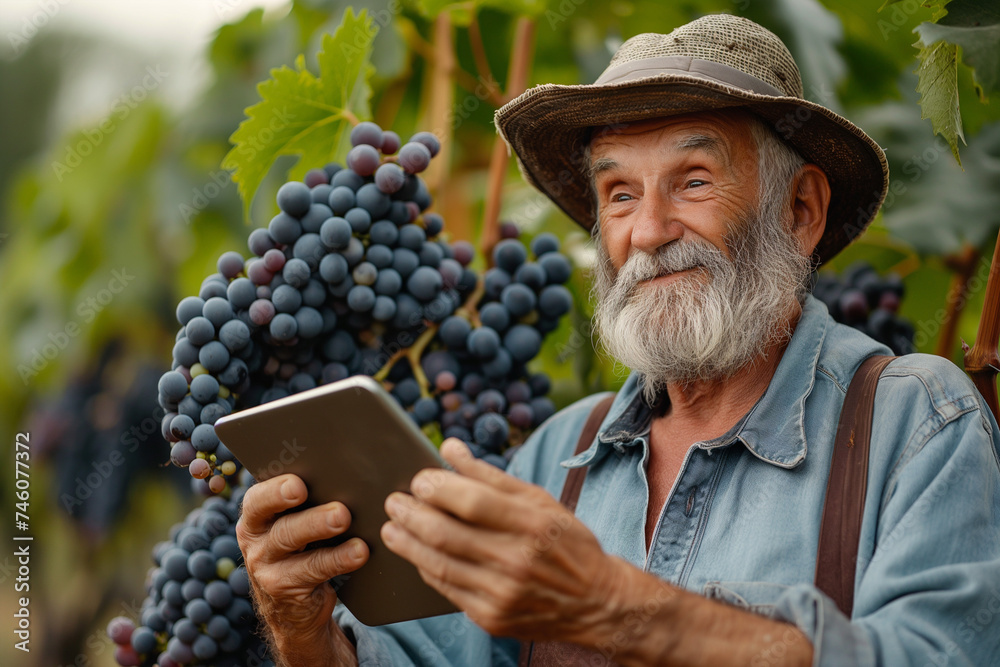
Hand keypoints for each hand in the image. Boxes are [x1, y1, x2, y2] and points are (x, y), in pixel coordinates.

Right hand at [237, 474, 367, 666]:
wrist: (290, 604)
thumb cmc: (300, 546)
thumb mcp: (294, 522)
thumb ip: (309, 500)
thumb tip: (345, 475)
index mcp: (256, 516)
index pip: (258, 500)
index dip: (276, 492)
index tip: (299, 485)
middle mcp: (256, 541)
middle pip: (283, 527)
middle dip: (312, 518)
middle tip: (340, 510)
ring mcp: (267, 568)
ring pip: (295, 548)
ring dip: (323, 533)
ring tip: (346, 523)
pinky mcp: (285, 589)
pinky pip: (314, 570)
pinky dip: (339, 558)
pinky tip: (359, 551)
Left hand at [379, 438, 628, 643]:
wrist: (596, 603)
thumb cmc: (566, 543)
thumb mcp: (540, 500)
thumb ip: (490, 476)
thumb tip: (449, 448)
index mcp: (533, 524)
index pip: (472, 502)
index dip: (438, 488)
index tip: (419, 479)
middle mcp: (518, 560)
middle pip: (447, 534)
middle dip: (411, 514)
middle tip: (394, 501)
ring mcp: (503, 593)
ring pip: (439, 564)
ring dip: (407, 543)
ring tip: (392, 526)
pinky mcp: (492, 618)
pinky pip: (447, 589)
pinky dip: (426, 568)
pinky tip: (416, 553)